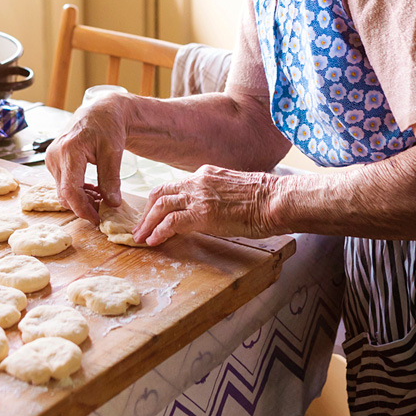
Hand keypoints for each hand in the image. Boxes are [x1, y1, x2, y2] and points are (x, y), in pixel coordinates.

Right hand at [45, 93, 131, 221]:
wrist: (99, 111)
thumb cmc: (108, 126)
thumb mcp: (114, 152)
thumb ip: (111, 179)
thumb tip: (112, 204)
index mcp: (69, 151)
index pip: (70, 190)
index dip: (83, 209)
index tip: (97, 219)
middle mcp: (55, 155)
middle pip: (64, 194)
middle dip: (84, 206)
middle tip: (103, 209)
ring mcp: (51, 159)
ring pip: (63, 191)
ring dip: (81, 199)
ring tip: (101, 196)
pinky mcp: (53, 161)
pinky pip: (62, 183)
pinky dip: (77, 190)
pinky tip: (92, 189)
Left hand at [134, 165, 280, 246]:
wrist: (275, 200)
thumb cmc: (265, 199)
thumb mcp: (234, 190)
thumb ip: (217, 196)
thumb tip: (211, 210)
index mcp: (205, 174)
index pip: (174, 186)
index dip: (160, 201)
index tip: (153, 215)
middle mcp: (198, 181)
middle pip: (161, 193)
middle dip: (146, 212)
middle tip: (140, 229)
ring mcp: (199, 196)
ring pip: (161, 205)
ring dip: (148, 223)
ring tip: (141, 238)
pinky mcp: (202, 213)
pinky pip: (171, 221)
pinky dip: (159, 231)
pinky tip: (154, 241)